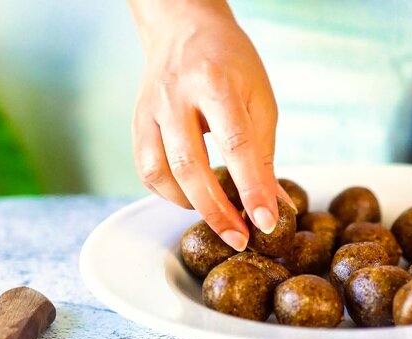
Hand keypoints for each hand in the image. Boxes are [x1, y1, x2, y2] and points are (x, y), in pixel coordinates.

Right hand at [129, 0, 290, 250]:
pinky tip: (191, 198)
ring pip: (160, 171)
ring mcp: (150, 108)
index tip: (266, 223)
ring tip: (219, 217)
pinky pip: (146, 169)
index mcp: (216, 83)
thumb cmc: (231, 64)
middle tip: (241, 239)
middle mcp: (176, 96)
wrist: (184, 26)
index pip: (236, 145)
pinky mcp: (136, 120)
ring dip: (190, 205)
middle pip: (191, 165)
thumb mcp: (260, 100)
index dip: (252, 188)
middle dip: (217, 211)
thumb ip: (264, 155)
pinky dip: (168, 192)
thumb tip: (275, 208)